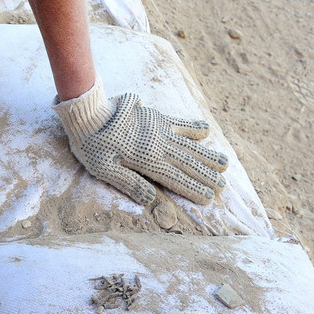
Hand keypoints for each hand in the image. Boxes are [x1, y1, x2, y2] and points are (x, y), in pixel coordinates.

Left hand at [53, 78, 228, 205]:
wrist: (89, 113)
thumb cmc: (92, 145)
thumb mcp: (103, 170)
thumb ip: (129, 183)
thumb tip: (151, 200)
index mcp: (147, 161)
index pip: (176, 179)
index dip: (193, 189)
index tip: (209, 198)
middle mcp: (159, 146)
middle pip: (189, 163)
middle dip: (207, 176)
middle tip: (223, 186)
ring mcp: (160, 130)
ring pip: (190, 145)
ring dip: (208, 155)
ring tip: (225, 164)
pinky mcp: (156, 117)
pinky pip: (180, 122)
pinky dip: (194, 127)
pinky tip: (206, 131)